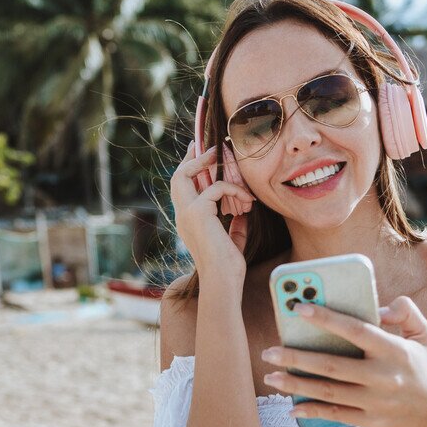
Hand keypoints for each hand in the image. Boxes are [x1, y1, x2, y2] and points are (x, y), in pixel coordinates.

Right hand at [170, 140, 254, 282]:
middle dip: (192, 158)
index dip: (192, 170)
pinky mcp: (197, 212)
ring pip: (184, 175)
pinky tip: (248, 201)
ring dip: (206, 164)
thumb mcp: (233, 239)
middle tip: (209, 147)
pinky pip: (217, 188)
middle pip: (177, 177)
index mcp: (188, 221)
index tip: (204, 154)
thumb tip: (243, 209)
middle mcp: (182, 215)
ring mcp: (186, 213)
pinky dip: (235, 190)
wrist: (223, 279)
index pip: (183, 189)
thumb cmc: (228, 266)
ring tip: (227, 162)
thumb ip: (235, 223)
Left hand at [260, 296, 426, 426]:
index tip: (300, 309)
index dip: (327, 319)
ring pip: (328, 392)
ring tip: (270, 377)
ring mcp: (374, 401)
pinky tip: (291, 407)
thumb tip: (378, 307)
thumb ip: (405, 312)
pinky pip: (335, 415)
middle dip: (296, 358)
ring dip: (296, 385)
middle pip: (332, 366)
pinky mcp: (369, 421)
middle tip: (268, 351)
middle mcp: (382, 377)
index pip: (356, 330)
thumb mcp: (423, 334)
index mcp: (393, 350)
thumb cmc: (422, 368)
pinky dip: (312, 411)